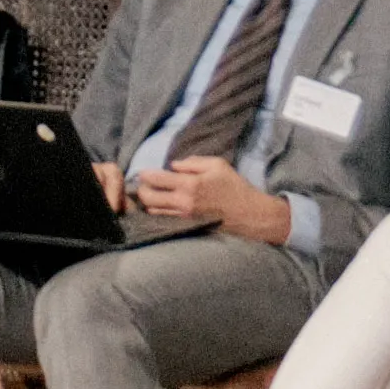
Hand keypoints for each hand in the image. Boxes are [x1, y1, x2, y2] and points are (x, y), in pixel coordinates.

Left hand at [136, 156, 285, 244]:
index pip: (156, 179)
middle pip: (147, 198)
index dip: (144, 175)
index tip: (142, 172)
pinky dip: (157, 211)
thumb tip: (173, 165)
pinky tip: (160, 205)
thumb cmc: (235, 187)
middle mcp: (183, 202)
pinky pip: (163, 219)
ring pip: (152, 210)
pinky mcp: (186, 226)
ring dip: (148, 202)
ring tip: (150, 194)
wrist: (249, 215)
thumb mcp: (218, 165)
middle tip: (143, 184)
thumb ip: (192, 162)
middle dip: (141, 189)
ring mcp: (183, 217)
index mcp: (190, 184)